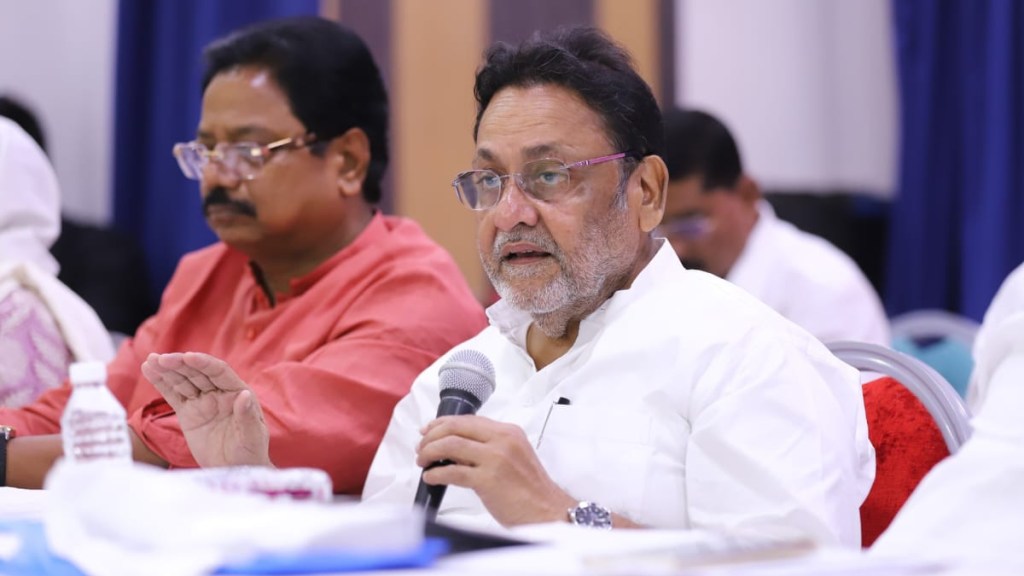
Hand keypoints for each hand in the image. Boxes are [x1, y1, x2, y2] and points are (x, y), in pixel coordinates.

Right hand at [141, 352, 270, 467]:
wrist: (236, 470)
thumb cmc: (250, 452)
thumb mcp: (252, 436)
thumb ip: (247, 416)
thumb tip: (244, 394)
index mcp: (237, 392)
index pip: (219, 372)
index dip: (203, 363)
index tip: (187, 356)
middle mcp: (219, 393)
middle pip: (197, 373)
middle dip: (180, 364)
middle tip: (162, 359)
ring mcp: (202, 402)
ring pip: (183, 381)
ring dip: (167, 370)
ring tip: (151, 360)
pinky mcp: (188, 413)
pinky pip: (173, 395)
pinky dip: (161, 383)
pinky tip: (149, 370)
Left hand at [416, 415, 574, 525]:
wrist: (547, 511)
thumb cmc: (530, 490)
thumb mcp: (514, 456)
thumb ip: (489, 447)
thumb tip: (455, 448)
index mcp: (508, 432)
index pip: (468, 420)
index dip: (442, 423)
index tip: (429, 430)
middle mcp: (502, 440)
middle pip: (455, 427)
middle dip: (431, 436)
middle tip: (421, 448)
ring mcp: (495, 459)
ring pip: (450, 445)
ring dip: (429, 452)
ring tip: (423, 462)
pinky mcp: (488, 480)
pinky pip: (452, 472)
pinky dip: (436, 474)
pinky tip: (431, 478)